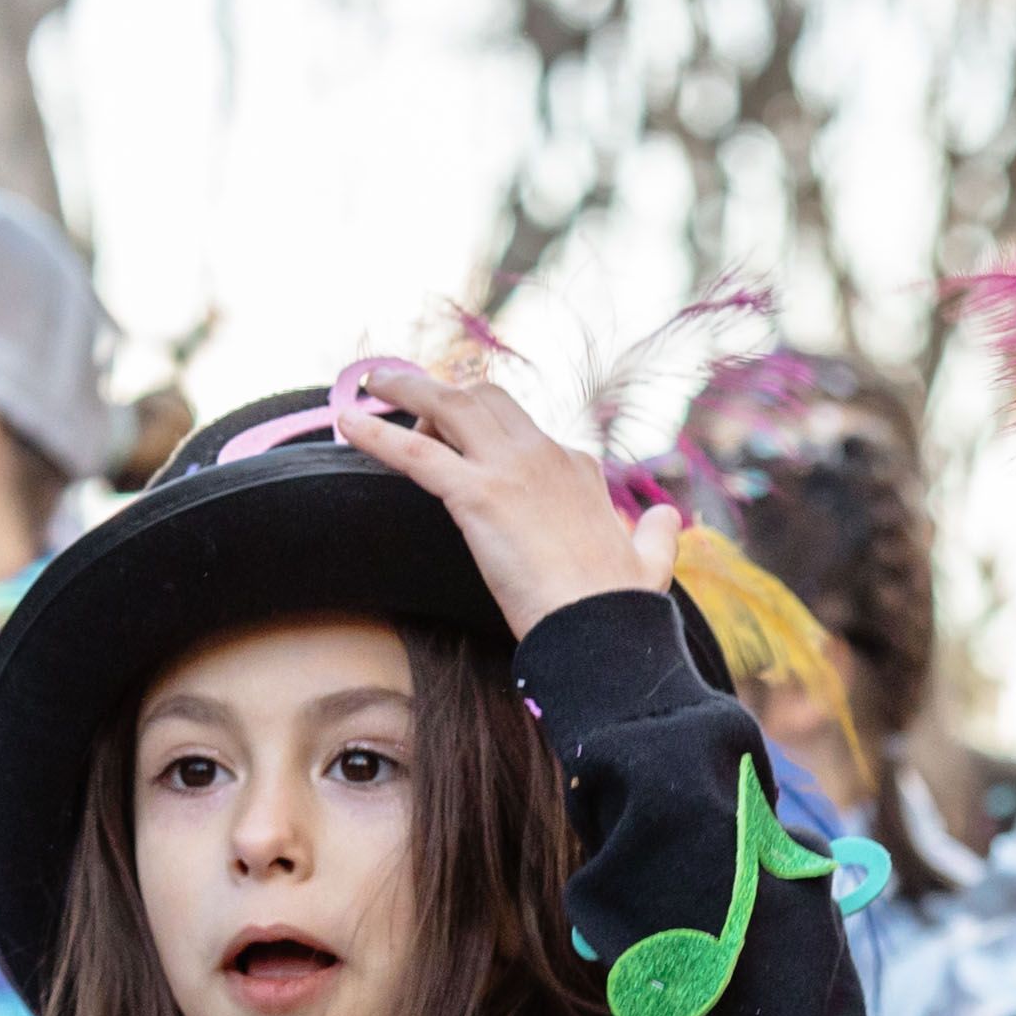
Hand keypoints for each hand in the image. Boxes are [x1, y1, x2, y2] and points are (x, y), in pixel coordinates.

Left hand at [327, 357, 677, 641]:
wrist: (603, 631)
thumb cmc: (622, 611)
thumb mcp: (651, 565)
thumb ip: (655, 536)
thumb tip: (667, 518)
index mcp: (578, 470)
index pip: (527, 432)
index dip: (490, 433)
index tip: (460, 444)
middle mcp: (544, 456)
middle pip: (484, 399)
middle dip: (444, 396)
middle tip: (405, 400)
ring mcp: (511, 471)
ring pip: (449, 405)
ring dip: (406, 389)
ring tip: (370, 383)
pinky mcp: (479, 495)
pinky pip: (414, 453)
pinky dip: (377, 434)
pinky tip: (347, 423)